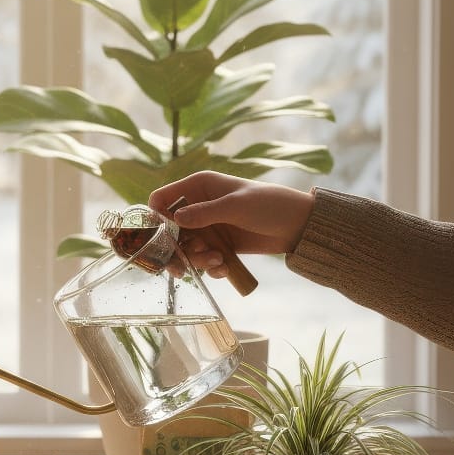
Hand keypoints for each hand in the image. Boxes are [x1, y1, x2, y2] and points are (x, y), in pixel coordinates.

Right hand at [148, 172, 314, 278]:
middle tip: (182, 265)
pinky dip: (210, 267)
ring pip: (184, 249)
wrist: (297, 226)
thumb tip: (175, 219)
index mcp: (198, 187)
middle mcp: (197, 206)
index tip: (161, 238)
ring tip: (217, 261)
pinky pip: (202, 260)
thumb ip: (205, 213)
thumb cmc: (269, 205)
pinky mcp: (218, 245)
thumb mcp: (236, 206)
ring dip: (196, 260)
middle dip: (175, 249)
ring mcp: (207, 227)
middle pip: (168, 231)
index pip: (161, 199)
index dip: (155, 218)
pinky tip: (224, 268)